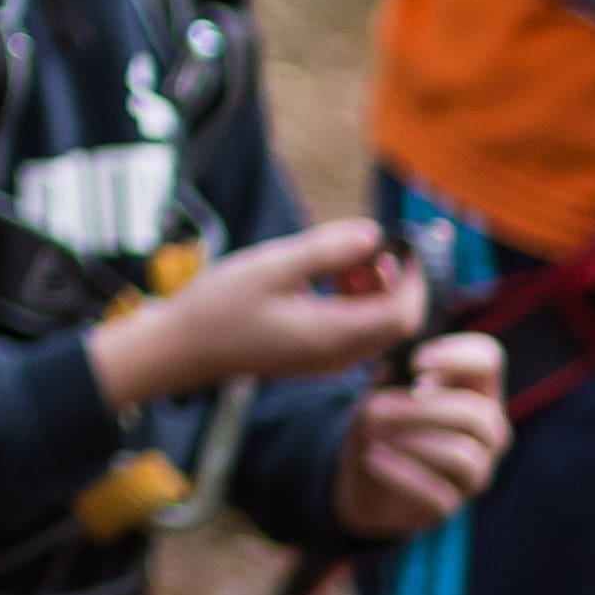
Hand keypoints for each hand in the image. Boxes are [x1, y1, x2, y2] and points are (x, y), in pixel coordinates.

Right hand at [83, 219, 425, 412]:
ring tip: (337, 260)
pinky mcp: (316, 357)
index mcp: (333, 336)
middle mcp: (340, 356)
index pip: (404, 313)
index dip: (413, 277)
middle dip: (392, 280)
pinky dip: (354, 303)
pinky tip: (322, 281)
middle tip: (361, 248)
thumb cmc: (218, 306)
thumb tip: (374, 233)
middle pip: (397, 321)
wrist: (181, 348)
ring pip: (377, 326)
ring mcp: (329, 361)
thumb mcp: (271, 267)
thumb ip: (325, 251)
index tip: (401, 242)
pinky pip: (356, 331)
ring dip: (372, 289)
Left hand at [330, 333, 509, 539]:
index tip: (416, 362)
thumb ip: (393, 373)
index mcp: (475, 390)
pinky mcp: (450, 506)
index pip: (488, 359)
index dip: (459, 356)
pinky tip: (372, 458)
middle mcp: (487, 432)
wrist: (364, 478)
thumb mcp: (381, 389)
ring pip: (462, 455)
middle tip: (374, 407)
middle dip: (421, 409)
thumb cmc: (381, 422)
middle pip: (476, 414)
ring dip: (411, 441)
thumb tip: (399, 359)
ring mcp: (475, 473)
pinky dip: (401, 473)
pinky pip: (437, 493)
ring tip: (371, 432)